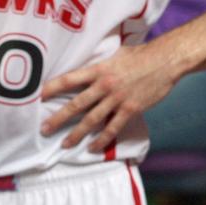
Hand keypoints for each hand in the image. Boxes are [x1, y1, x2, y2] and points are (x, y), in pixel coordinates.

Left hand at [40, 43, 175, 152]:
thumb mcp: (115, 54)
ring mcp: (117, 98)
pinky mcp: (130, 109)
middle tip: (44, 130)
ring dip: (76, 134)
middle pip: (76, 104)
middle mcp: (105, 85)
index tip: (38, 97)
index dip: (52, 88)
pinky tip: (92, 148)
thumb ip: (98, 65)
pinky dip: (101, 140)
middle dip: (58, 118)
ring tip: (64, 144)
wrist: (167, 59)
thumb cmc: (140, 55)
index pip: (69, 79)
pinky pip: (112, 128)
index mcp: (98, 70)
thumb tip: (82, 72)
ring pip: (92, 120)